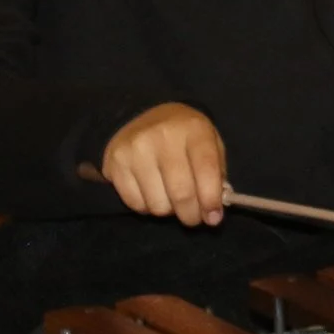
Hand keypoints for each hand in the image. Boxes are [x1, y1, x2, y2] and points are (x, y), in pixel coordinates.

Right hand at [99, 102, 226, 226]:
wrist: (144, 115)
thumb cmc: (184, 135)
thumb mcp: (210, 142)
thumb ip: (216, 174)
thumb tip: (213, 210)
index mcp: (194, 129)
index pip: (206, 170)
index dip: (211, 199)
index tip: (214, 218)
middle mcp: (164, 136)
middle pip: (181, 193)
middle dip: (191, 214)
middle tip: (194, 218)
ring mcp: (137, 149)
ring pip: (157, 204)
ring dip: (168, 211)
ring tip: (171, 199)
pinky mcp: (116, 163)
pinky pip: (135, 204)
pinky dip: (147, 207)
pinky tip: (152, 193)